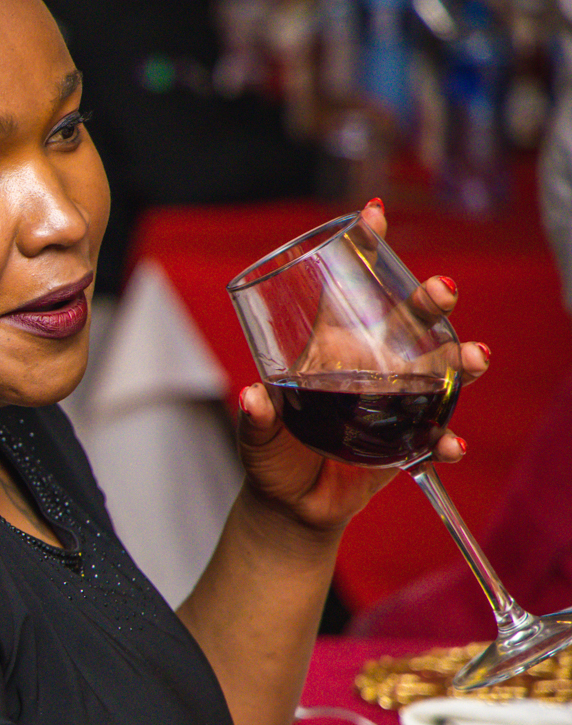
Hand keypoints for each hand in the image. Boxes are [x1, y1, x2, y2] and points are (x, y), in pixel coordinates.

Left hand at [233, 199, 490, 535]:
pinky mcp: (408, 444)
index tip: (372, 214)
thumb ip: (255, 419)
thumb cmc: (272, 459)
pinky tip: (450, 444)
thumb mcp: (256, 437)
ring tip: (474, 358)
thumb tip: (249, 397)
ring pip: (439, 372)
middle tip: (443, 290)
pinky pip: (437, 437)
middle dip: (429, 304)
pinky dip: (447, 440)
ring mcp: (396, 405)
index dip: (362, 253)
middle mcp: (371, 369)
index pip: (349, 293)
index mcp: (332, 352)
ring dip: (461, 363)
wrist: (292, 509)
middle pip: (408, 324)